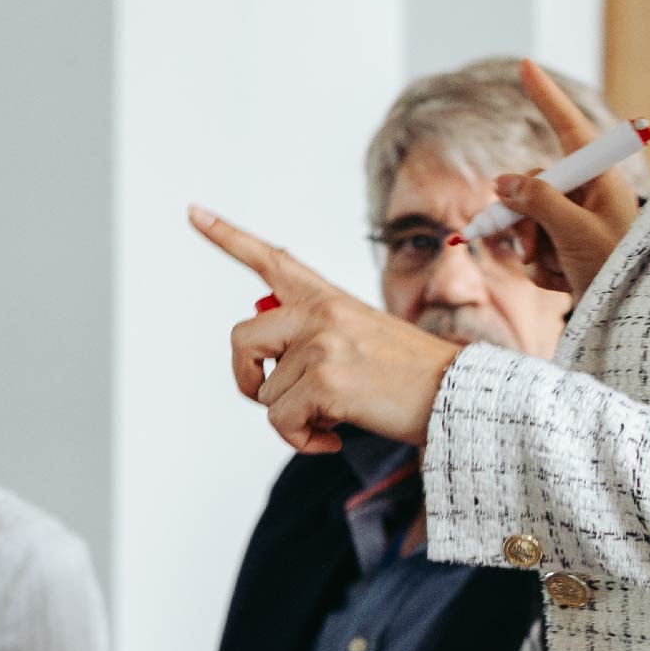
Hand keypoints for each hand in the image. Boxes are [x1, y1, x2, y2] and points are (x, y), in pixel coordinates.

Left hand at [193, 211, 459, 452]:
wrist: (456, 397)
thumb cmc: (408, 376)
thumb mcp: (361, 338)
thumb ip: (314, 339)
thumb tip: (268, 372)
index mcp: (328, 298)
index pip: (271, 259)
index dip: (227, 236)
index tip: (193, 211)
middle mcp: (319, 314)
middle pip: (241, 340)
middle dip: (247, 377)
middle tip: (275, 398)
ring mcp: (320, 345)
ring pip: (265, 393)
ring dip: (293, 417)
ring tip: (334, 416)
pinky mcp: (323, 381)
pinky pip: (281, 422)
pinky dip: (301, 439)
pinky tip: (333, 435)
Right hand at [485, 61, 647, 299]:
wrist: (629, 318)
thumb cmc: (615, 268)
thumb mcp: (574, 231)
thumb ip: (537, 200)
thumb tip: (502, 181)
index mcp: (601, 179)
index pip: (568, 127)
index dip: (545, 95)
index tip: (525, 63)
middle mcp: (587, 193)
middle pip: (531, 183)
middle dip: (525, 218)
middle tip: (533, 249)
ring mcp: (575, 219)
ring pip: (525, 217)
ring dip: (532, 247)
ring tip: (556, 271)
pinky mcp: (566, 245)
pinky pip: (531, 244)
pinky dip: (539, 266)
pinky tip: (561, 282)